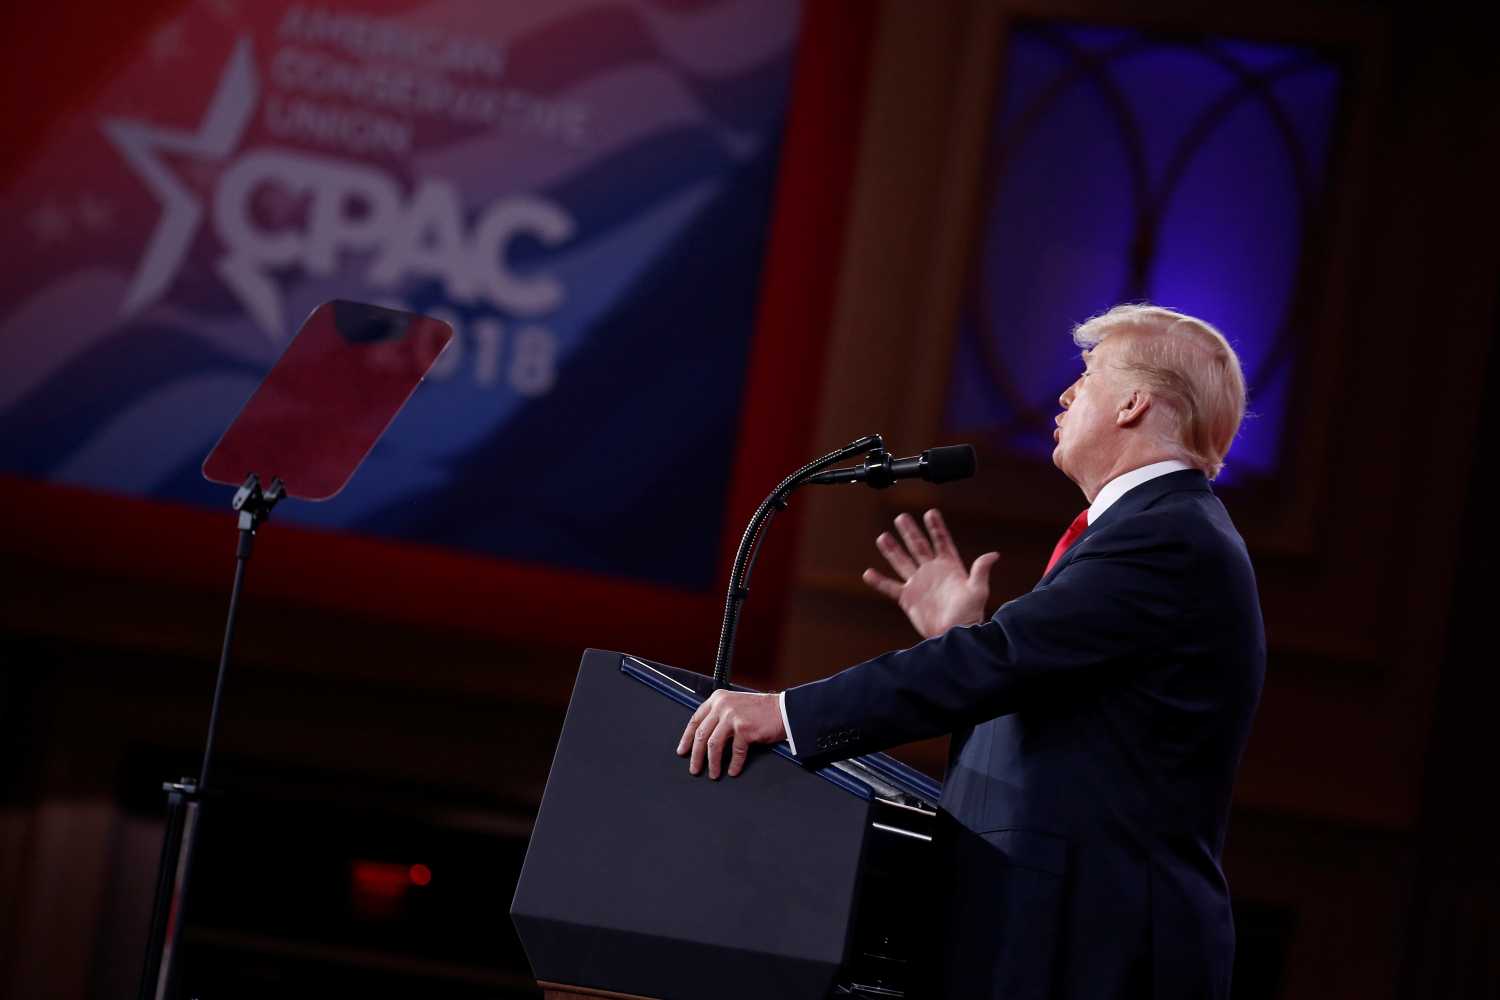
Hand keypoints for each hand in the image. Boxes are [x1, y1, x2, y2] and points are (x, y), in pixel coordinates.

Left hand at [676, 690, 785, 778]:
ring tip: (713, 774)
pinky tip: (733, 771)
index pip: (695, 720)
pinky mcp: (745, 728)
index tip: (683, 751)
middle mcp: (722, 706)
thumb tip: (704, 738)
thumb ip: (719, 715)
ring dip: (712, 763)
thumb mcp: (735, 705)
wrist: (784, 710)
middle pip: (702, 734)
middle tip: (694, 769)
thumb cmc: (760, 710)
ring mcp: (733, 717)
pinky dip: (734, 764)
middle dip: (696, 755)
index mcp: (717, 699)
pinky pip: (735, 752)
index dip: (687, 738)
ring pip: (714, 744)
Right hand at [863, 509, 998, 639]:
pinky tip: (868, 573)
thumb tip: (994, 555)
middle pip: (919, 547)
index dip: (936, 527)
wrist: (954, 636)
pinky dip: (879, 581)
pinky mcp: (907, 598)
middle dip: (910, 532)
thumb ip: (980, 571)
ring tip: (883, 537)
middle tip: (901, 517)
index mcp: (949, 567)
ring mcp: (918, 584)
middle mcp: (932, 572)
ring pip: (902, 562)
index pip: (941, 542)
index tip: (930, 513)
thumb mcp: (978, 591)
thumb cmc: (970, 615)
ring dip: (892, 550)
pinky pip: (890, 587)